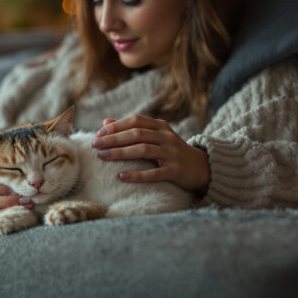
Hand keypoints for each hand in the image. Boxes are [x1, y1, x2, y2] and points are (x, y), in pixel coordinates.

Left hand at [92, 115, 209, 192]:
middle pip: (136, 134)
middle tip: (96, 145)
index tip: (98, 134)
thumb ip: (132, 129)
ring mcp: (172, 153)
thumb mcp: (154, 136)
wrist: (201, 167)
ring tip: (102, 156)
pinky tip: (121, 176)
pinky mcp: (176, 170)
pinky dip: (137, 175)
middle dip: (113, 139)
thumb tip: (105, 122)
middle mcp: (167, 137)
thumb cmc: (171, 151)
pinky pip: (154, 173)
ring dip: (120, 153)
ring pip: (143, 150)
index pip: (135, 121)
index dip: (116, 126)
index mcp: (160, 126)